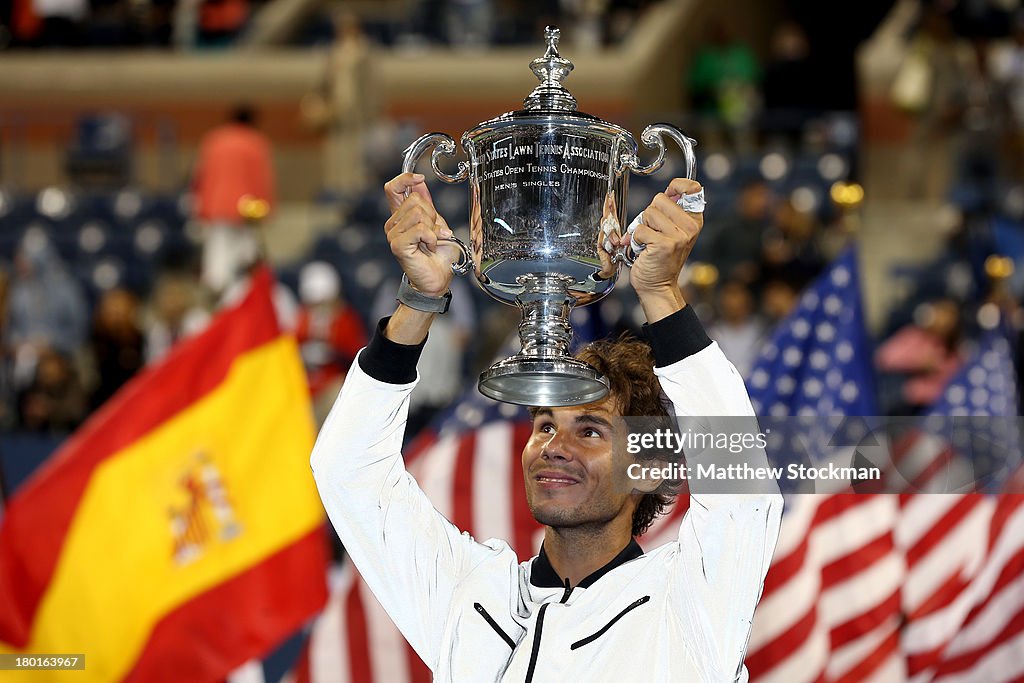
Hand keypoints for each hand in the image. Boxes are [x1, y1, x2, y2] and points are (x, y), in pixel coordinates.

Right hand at [383, 173, 458, 296]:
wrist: (438, 279)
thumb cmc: (438, 255)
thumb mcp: (436, 223)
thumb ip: (426, 204)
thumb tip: (419, 181)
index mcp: (400, 216)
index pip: (392, 188)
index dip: (405, 179)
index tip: (420, 178)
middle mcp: (393, 224)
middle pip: (415, 200)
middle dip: (432, 214)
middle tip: (434, 233)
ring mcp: (393, 234)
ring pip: (419, 214)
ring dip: (434, 228)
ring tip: (432, 242)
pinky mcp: (397, 245)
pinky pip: (420, 229)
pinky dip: (432, 238)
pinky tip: (430, 247)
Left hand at [626, 178, 704, 320]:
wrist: (657, 285)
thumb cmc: (660, 258)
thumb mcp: (672, 232)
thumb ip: (670, 212)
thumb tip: (667, 192)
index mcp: (694, 220)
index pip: (693, 188)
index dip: (677, 185)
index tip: (670, 192)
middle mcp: (690, 227)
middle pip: (659, 199)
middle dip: (649, 214)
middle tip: (652, 232)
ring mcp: (678, 236)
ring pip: (648, 213)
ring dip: (641, 227)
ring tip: (648, 242)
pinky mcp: (663, 244)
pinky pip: (639, 230)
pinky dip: (635, 240)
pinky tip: (643, 250)